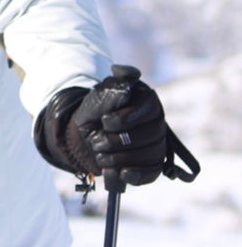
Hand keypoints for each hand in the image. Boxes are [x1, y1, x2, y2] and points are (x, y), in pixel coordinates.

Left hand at [37, 65, 169, 186]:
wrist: (89, 131)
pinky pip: (152, 172)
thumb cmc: (97, 109)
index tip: (105, 121)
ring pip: (151, 154)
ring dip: (122, 158)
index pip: (149, 110)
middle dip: (120, 141)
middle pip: (152, 135)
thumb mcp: (99, 94)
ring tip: (100, 156)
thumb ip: (114, 85)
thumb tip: (125, 72)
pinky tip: (122, 174)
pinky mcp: (152, 164)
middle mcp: (158, 122)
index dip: (126, 119)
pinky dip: (137, 175)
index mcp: (148, 101)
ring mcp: (157, 143)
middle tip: (97, 143)